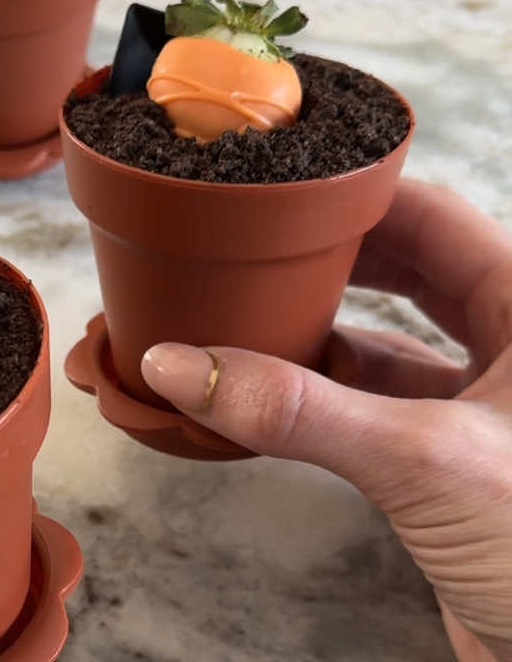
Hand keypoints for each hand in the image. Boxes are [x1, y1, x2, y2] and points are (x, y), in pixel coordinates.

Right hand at [142, 178, 511, 661]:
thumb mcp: (425, 462)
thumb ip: (300, 411)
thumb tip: (179, 364)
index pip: (431, 216)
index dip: (350, 197)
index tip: (271, 190)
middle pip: (403, 272)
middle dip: (320, 263)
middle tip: (238, 250)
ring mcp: (484, 410)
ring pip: (384, 346)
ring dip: (308, 338)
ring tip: (226, 322)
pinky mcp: (455, 471)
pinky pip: (374, 412)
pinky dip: (316, 404)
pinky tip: (255, 399)